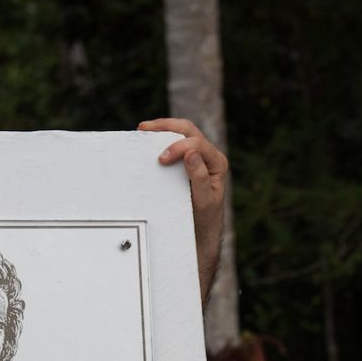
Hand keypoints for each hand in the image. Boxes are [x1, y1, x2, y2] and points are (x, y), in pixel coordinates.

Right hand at [138, 117, 227, 301]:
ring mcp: (198, 157)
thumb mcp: (204, 202)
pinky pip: (175, 143)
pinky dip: (161, 139)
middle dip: (166, 127)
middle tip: (145, 129)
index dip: (178, 146)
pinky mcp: (187, 162)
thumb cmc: (204, 221)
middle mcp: (209, 156)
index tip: (161, 159)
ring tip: (144, 130)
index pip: (197, 143)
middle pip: (188, 130)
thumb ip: (200, 177)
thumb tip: (191, 152)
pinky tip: (148, 140)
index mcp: (217, 163)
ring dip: (162, 128)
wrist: (202, 234)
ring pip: (181, 132)